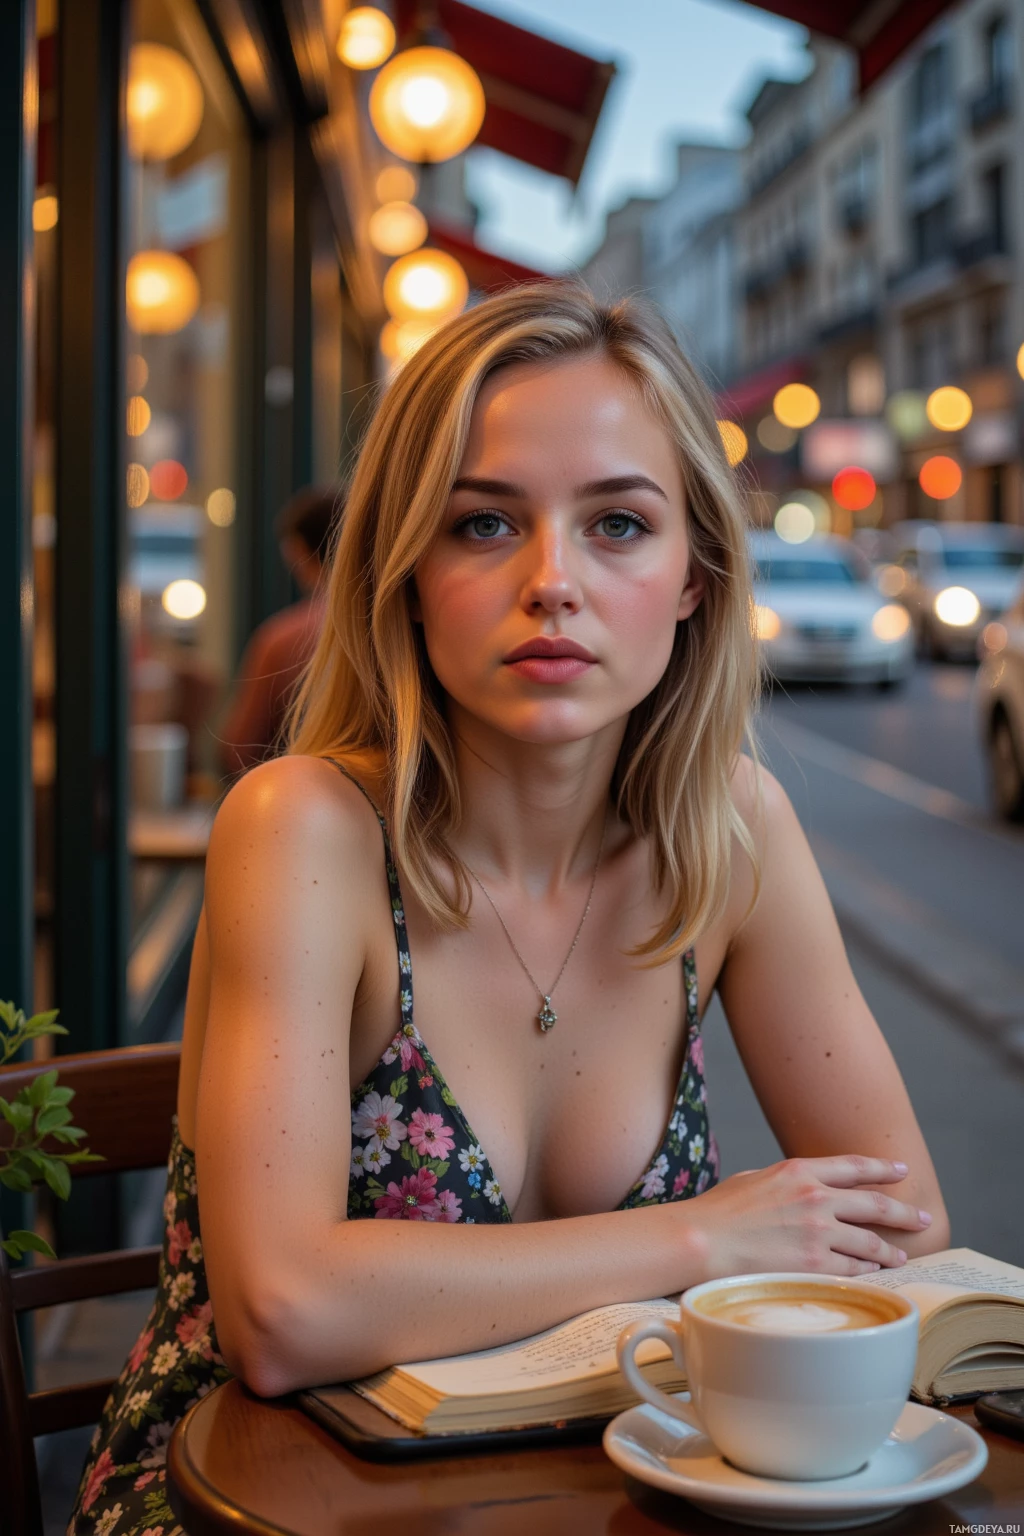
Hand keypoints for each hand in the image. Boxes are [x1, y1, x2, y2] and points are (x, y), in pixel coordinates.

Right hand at [683, 1156, 932, 1282]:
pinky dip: (867, 1271)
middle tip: (921, 1218)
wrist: (701, 1240)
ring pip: (869, 1242)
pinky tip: (873, 1274)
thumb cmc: (718, 1211)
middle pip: (875, 1204)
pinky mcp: (813, 1264)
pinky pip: (853, 1269)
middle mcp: (815, 1198)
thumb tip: (799, 1188)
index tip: (901, 1171)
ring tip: (899, 1256)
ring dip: (888, 1250)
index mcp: (799, 1170)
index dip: (883, 1169)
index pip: (854, 1167)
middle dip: (904, 1213)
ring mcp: (817, 1232)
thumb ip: (784, 1181)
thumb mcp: (754, 1179)